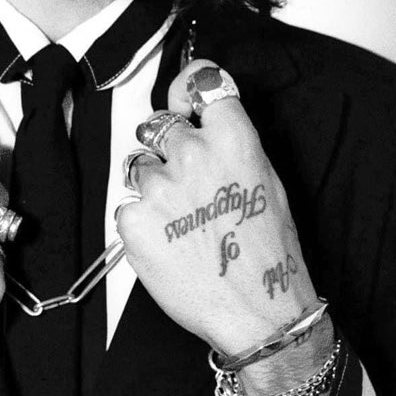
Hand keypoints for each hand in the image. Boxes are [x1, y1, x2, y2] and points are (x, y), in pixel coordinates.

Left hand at [116, 59, 318, 361]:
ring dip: (152, 188)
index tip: (184, 94)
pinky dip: (142, 222)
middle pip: (160, 126)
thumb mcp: (266, 181)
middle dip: (168, 149)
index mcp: (232, 139)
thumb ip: (230, 142)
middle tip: (186, 184)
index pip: (201, 83)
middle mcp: (193, 154)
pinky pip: (127, 206)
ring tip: (180, 222)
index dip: (189, 85)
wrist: (257, 312)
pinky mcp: (133, 220)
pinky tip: (169, 244)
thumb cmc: (267, 253)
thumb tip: (201, 116)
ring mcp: (159, 186)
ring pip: (138, 167)